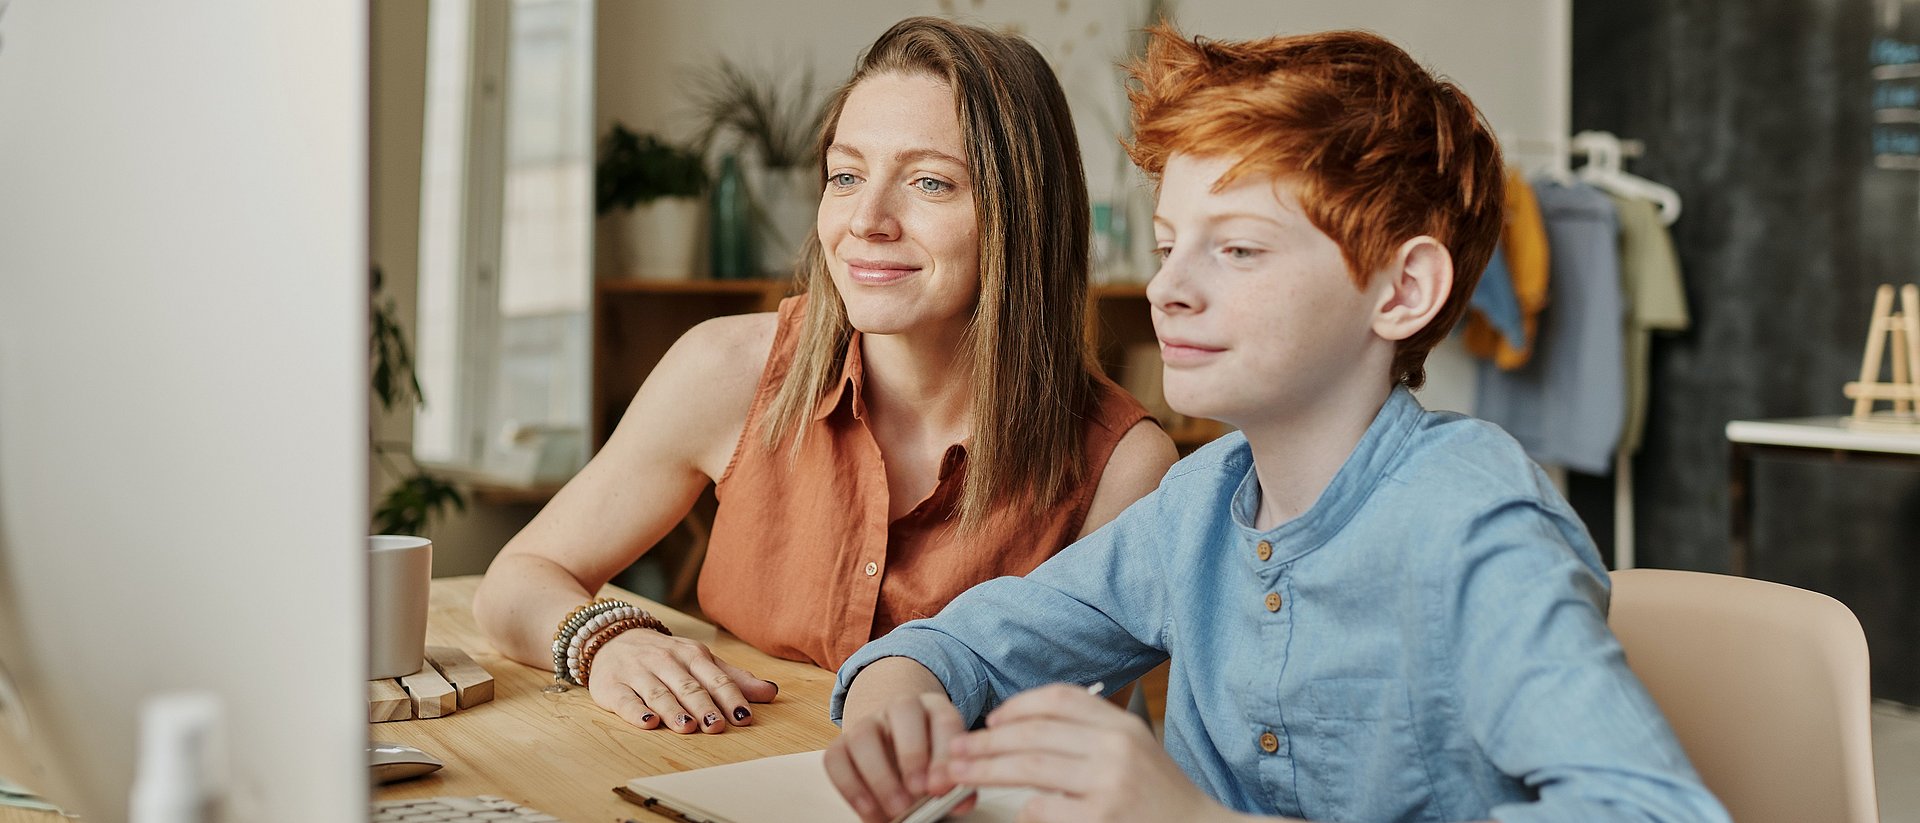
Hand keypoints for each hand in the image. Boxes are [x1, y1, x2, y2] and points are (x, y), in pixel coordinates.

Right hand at [585, 628, 777, 733]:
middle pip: (687, 686)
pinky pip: (625, 699)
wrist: (611, 637)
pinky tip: (647, 722)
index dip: (729, 697)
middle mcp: (664, 661)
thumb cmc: (664, 655)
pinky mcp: (612, 686)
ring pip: (658, 692)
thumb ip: (733, 678)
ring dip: (673, 710)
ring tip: (687, 727)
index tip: (744, 717)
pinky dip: (636, 712)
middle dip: (703, 706)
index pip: (714, 677)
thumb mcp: (699, 660)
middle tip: (717, 726)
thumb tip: (771, 692)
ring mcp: (637, 672)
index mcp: (690, 654)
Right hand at [824, 692, 975, 822]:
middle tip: (918, 791)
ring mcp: (868, 723)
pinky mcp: (841, 744)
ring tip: (896, 809)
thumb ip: (955, 785)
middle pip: (903, 710)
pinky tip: (870, 810)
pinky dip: (851, 788)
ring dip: (880, 776)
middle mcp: (900, 708)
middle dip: (912, 753)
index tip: (942, 786)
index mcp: (935, 709)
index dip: (944, 752)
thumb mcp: (945, 773)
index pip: (943, 719)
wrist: (896, 760)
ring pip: (864, 734)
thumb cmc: (928, 768)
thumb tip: (963, 801)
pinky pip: (836, 758)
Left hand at [939, 683, 1231, 822]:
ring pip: (1029, 766)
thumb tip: (1020, 729)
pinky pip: (1042, 808)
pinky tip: (1022, 811)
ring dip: (986, 769)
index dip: (1017, 706)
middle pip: (1034, 731)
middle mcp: (1116, 748)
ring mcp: (1108, 785)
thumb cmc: (1162, 802)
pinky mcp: (1099, 820)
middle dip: (986, 741)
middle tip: (956, 751)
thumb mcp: (1135, 752)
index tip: (992, 721)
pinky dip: (1025, 810)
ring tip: (959, 774)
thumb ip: (1090, 734)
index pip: (1059, 699)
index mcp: (1123, 726)